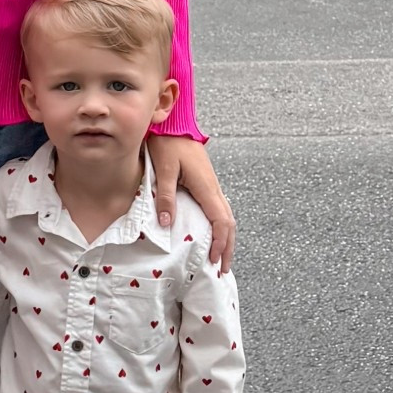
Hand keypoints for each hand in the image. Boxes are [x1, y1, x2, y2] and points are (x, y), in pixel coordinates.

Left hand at [147, 134, 235, 273]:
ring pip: (226, 216)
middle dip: (228, 247)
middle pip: (229, 223)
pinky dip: (221, 226)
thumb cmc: (168, 143)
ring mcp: (212, 185)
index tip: (216, 261)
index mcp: (206, 187)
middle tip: (223, 269)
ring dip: (226, 238)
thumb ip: (165, 196)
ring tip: (222, 257)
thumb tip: (166, 224)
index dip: (220, 243)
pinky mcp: (206, 183)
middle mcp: (213, 188)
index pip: (221, 221)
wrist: (174, 123)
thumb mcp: (163, 169)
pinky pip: (219, 209)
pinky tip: (214, 234)